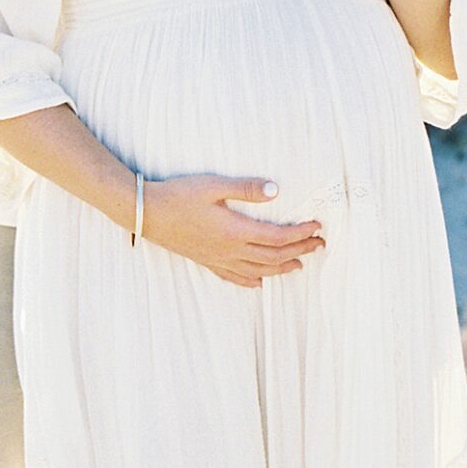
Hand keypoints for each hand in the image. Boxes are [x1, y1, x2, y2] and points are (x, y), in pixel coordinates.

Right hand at [142, 175, 324, 286]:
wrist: (147, 213)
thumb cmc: (179, 195)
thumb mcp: (213, 185)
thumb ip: (246, 188)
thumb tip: (275, 190)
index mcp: (236, 231)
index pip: (278, 236)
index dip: (301, 233)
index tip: (317, 226)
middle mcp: (230, 250)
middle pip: (274, 256)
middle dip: (300, 251)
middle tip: (319, 245)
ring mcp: (218, 259)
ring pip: (258, 270)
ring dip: (282, 268)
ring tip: (299, 265)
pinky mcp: (206, 261)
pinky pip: (234, 277)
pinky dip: (251, 280)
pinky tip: (259, 282)